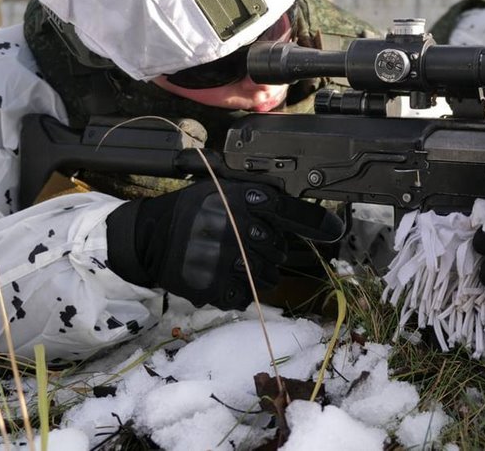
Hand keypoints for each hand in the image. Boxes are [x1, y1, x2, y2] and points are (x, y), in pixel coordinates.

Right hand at [106, 181, 343, 309]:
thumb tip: (304, 212)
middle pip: (279, 249)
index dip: (316, 223)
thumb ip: (258, 198)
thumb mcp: (222, 189)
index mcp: (239, 199)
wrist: (149, 237)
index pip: (289, 212)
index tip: (335, 231)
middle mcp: (236, 227)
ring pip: (267, 276)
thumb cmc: (191, 212)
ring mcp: (226, 259)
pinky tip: (224, 276)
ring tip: (236, 262)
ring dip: (258, 273)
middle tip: (248, 245)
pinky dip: (240, 289)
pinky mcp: (215, 286)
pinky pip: (247, 295)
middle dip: (270, 250)